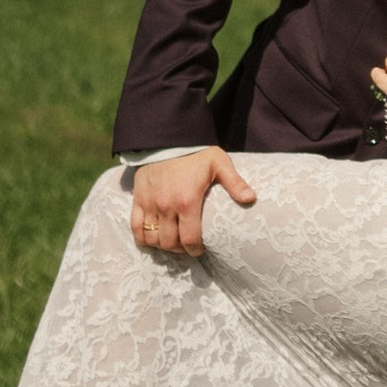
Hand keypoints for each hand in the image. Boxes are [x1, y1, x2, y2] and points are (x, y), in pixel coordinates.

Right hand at [129, 147, 257, 253]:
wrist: (168, 137)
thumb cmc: (196, 152)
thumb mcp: (219, 163)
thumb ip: (235, 183)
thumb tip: (251, 199)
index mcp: (187, 201)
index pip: (189, 239)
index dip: (195, 250)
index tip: (200, 250)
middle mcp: (166, 206)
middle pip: (169, 243)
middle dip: (180, 249)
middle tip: (187, 246)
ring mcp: (150, 203)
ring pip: (152, 238)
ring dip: (162, 245)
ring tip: (172, 241)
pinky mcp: (138, 199)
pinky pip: (135, 227)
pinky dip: (142, 237)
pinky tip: (152, 238)